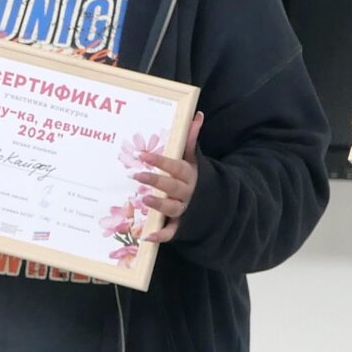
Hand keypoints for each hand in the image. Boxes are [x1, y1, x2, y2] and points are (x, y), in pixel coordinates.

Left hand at [136, 112, 206, 243]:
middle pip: (171, 185)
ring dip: (158, 205)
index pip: (174, 166)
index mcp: (189, 174)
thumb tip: (197, 114)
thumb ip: (192, 139)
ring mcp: (185, 209)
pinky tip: (146, 236)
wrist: (216, 205)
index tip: (141, 155)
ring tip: (143, 201)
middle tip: (135, 175)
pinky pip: (172, 231)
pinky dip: (161, 235)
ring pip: (172, 207)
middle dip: (154, 180)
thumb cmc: (196, 178)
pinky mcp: (182, 225)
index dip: (159, 160)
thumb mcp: (195, 159)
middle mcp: (187, 191)